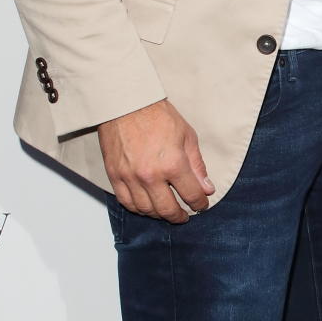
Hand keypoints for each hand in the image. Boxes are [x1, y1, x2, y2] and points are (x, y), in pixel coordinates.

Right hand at [98, 99, 214, 221]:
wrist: (127, 104)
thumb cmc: (158, 115)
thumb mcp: (187, 135)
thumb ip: (197, 165)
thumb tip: (206, 188)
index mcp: (173, 163)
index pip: (191, 195)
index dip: (199, 204)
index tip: (201, 205)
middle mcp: (151, 175)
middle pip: (167, 209)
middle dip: (179, 216)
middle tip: (184, 216)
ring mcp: (130, 178)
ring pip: (146, 210)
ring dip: (158, 214)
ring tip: (166, 210)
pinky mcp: (115, 176)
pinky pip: (126, 202)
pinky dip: (138, 208)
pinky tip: (146, 205)